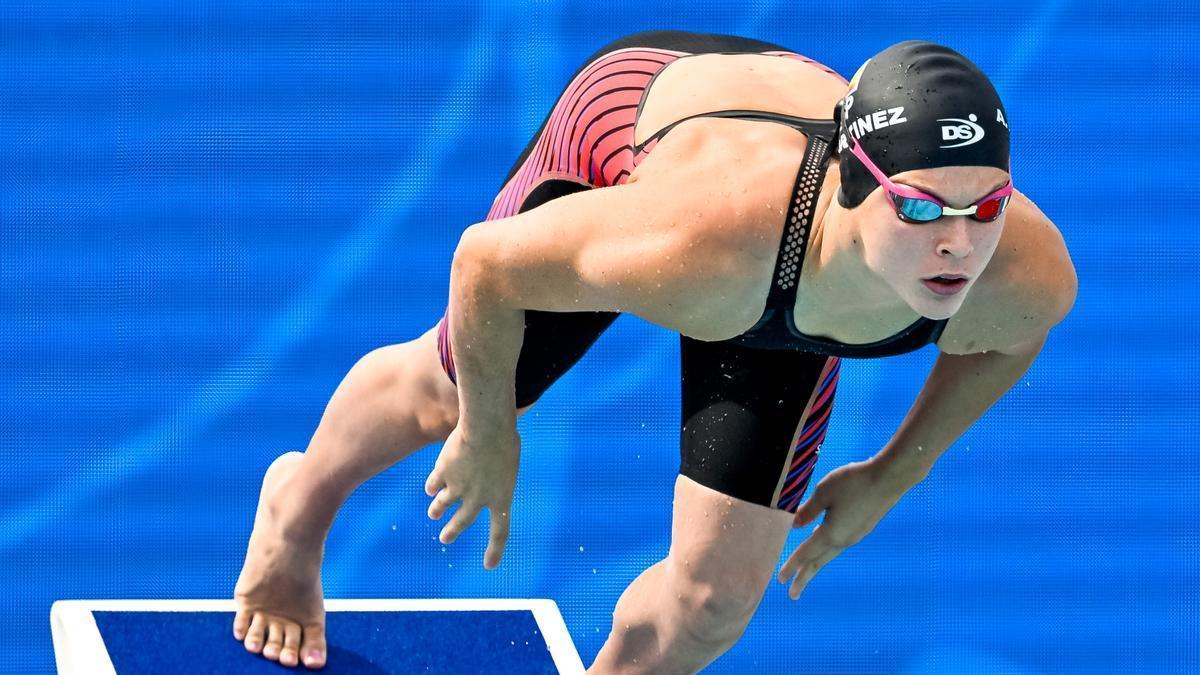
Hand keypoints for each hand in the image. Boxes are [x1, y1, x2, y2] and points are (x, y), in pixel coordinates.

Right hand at [424, 422, 519, 568]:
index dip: (495, 550)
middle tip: (446, 538)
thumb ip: (495, 477)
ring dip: (437, 510)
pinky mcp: (443, 473)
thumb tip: (482, 477)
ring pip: (443, 504)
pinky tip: (430, 489)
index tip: (489, 566)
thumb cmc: (505, 439)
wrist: (487, 427)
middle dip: (453, 531)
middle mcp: (478, 499)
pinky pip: (434, 483)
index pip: (500, 531)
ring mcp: (458, 488)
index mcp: (501, 498)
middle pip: (463, 521)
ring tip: (434, 514)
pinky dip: (432, 486)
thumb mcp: (507, 463)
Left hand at [777, 459, 906, 599]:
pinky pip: (840, 544)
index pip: (806, 554)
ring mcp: (855, 535)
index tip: (780, 580)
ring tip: (805, 571)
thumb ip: (808, 511)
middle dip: (804, 577)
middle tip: (792, 595)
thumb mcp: (824, 493)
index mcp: (831, 534)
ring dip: (816, 564)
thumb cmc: (854, 482)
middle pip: (818, 562)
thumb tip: (794, 526)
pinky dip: (827, 550)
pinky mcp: (863, 528)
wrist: (890, 478)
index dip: (791, 566)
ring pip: (830, 553)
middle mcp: (844, 540)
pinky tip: (823, 543)